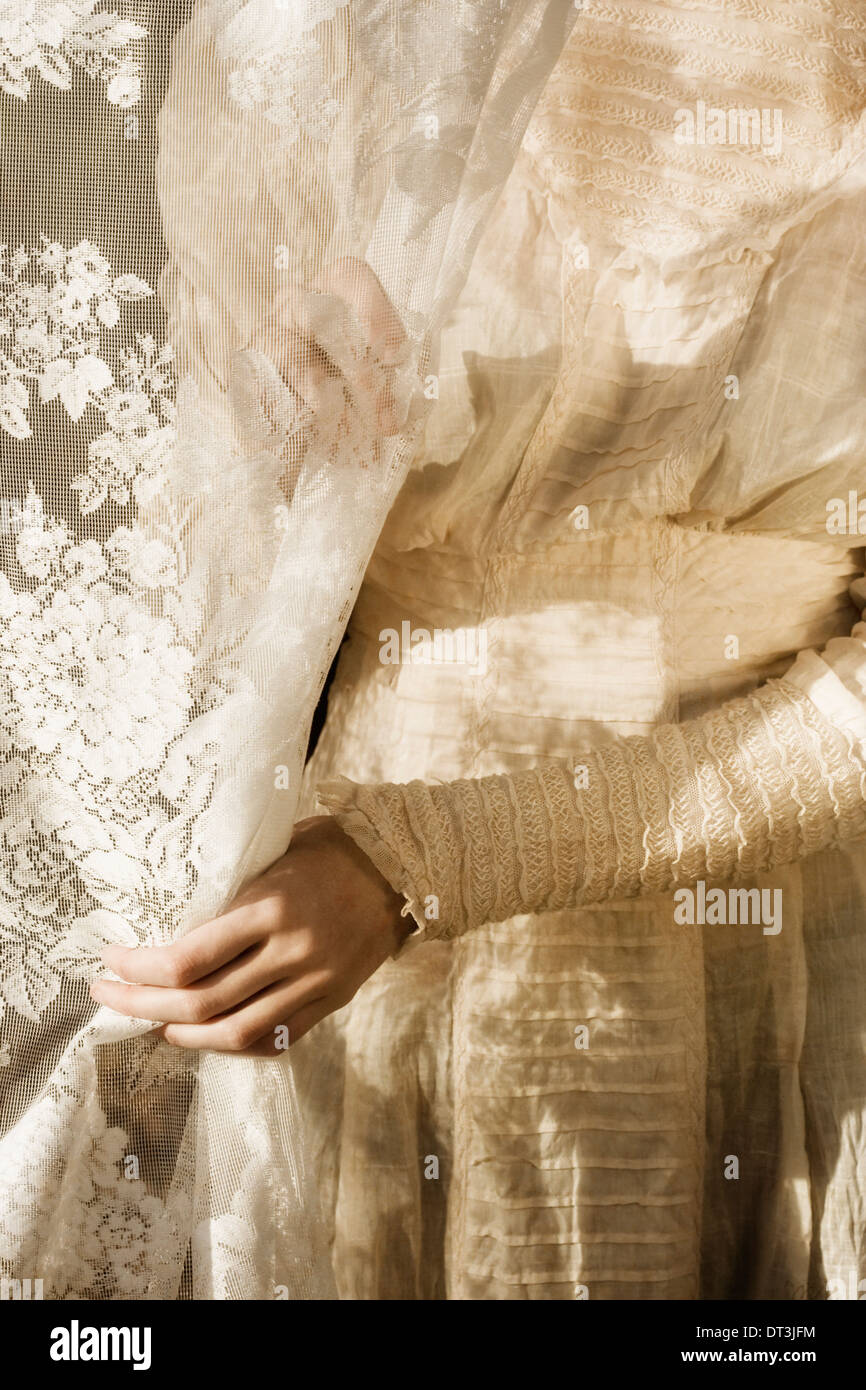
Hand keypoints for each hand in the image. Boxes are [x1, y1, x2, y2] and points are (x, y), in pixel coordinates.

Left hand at [90, 816, 410, 1055]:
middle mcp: (291, 952)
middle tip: (108, 995)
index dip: (139, 969)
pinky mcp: (331, 1001)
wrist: (403, 865)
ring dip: (181, 1035)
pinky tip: (203, 1035)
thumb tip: (170, 921)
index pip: (188, 960)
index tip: (111, 961)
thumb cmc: (331, 847)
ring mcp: (314, 982)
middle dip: (142, 1004)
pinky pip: (273, 1038)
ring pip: (234, 1033)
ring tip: (150, 1023)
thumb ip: (232, 893)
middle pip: (200, 1003)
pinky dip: (231, 1043)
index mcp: (271, 907)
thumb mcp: (274, 854)